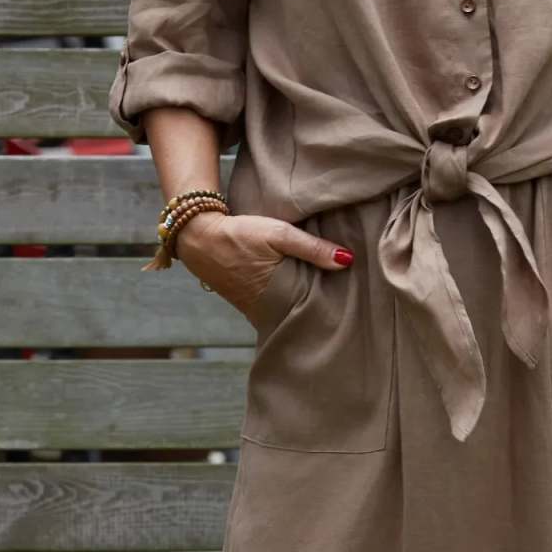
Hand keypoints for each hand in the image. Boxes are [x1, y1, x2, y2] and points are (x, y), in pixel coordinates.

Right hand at [175, 211, 350, 319]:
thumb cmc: (240, 234)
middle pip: (303, 317)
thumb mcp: (278, 233)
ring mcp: (256, 311)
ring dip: (304, 307)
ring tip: (331, 300)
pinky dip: (289, 303)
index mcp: (278, 299)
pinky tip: (303, 295)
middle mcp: (267, 312)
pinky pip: (276, 309)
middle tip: (348, 305)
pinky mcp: (249, 305)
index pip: (314, 315)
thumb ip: (312, 247)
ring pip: (289, 314)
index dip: (332, 310)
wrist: (198, 238)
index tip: (352, 306)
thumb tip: (347, 260)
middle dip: (321, 311)